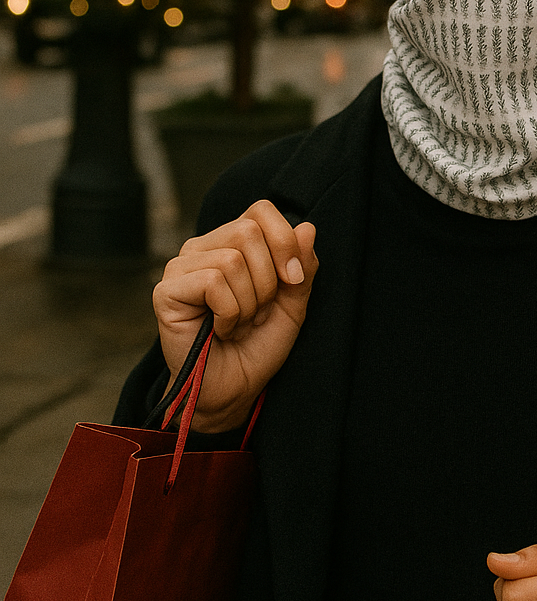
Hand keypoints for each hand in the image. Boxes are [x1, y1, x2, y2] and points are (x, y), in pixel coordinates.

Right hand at [153, 200, 317, 432]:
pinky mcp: (166, 291)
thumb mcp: (293, 304)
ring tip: (237, 323)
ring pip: (232, 260)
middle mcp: (202, 247)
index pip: (260, 210)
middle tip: (257, 311)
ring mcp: (180, 267)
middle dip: (268, 279)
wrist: (233, 391)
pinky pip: (212, 282)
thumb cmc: (259, 346)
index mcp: (231, 242)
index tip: (292, 280)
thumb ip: (302, 266)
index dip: (284, 240)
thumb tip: (307, 227)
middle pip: (249, 231)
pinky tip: (220, 329)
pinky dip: (228, 313)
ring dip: (248, 302)